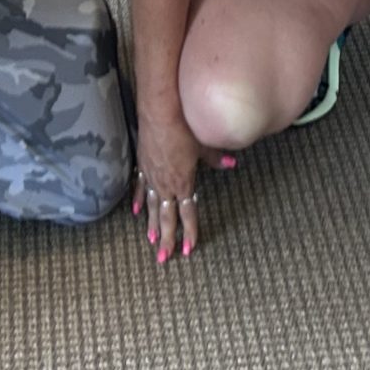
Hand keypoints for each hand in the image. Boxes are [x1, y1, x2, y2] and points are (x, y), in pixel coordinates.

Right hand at [131, 114, 231, 263]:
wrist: (159, 112)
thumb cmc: (183, 127)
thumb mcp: (203, 145)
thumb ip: (216, 158)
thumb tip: (232, 164)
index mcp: (183, 182)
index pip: (188, 213)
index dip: (189, 231)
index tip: (189, 249)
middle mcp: (166, 184)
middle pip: (166, 217)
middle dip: (166, 239)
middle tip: (164, 258)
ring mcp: (151, 176)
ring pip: (151, 206)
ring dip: (151, 224)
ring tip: (150, 241)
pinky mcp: (142, 165)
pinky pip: (140, 187)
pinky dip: (139, 199)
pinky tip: (136, 211)